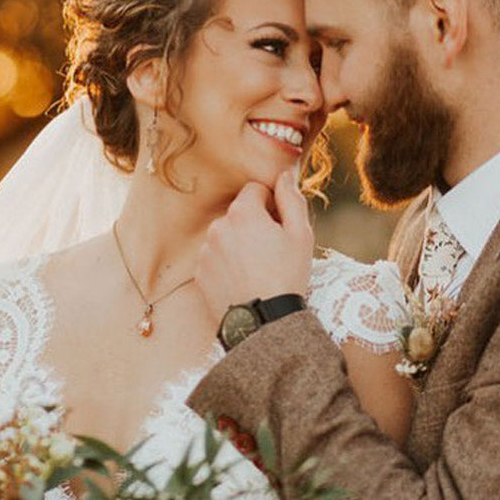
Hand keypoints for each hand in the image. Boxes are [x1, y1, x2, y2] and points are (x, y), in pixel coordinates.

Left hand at [196, 168, 313, 324]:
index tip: (280, 225)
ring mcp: (205, 251)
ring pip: (226, 236)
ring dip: (239, 244)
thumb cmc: (286, 276)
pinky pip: (215, 259)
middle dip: (254, 224)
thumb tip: (284, 176)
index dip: (271, 204)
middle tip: (272, 250)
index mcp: (242, 212)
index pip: (255, 190)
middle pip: (239, 214)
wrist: (264, 323)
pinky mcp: (199, 273)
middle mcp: (218, 227)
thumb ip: (291, 199)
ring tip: (257, 269)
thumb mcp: (301, 235)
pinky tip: (243, 281)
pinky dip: (227, 264)